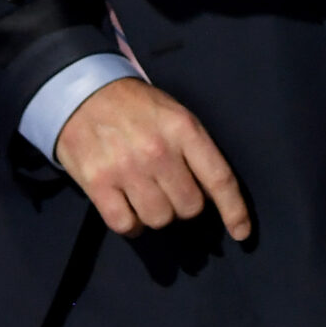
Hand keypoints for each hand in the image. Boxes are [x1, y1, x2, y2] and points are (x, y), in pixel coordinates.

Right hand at [54, 78, 253, 242]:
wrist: (83, 94)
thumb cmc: (137, 107)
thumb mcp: (174, 115)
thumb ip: (195, 150)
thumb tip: (214, 194)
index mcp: (183, 129)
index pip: (219, 178)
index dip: (234, 210)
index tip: (242, 233)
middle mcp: (158, 151)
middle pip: (189, 207)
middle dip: (184, 205)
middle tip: (170, 189)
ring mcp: (127, 168)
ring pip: (159, 219)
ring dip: (156, 215)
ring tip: (146, 194)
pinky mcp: (98, 184)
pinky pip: (125, 225)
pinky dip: (131, 225)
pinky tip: (128, 208)